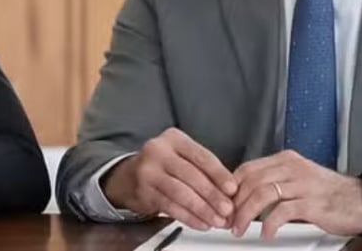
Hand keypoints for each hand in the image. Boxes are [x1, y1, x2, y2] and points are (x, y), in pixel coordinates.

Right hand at [102, 128, 236, 230]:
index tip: (232, 189)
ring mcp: (148, 171)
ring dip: (202, 209)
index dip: (219, 174)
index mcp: (174, 139)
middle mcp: (158, 151)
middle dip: (212, 195)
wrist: (129, 176)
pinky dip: (188, 217)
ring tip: (216, 220)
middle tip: (227, 209)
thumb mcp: (182, 157)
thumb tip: (229, 191)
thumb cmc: (164, 166)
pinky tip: (201, 223)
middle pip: (191, 175)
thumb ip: (203, 169)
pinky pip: (171, 207)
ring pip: (181, 193)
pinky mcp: (144, 191)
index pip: (201, 156)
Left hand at [231, 150, 361, 238]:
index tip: (224, 204)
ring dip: (246, 214)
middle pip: (251, 181)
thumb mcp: (298, 180)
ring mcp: (303, 184)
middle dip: (235, 203)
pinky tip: (266, 233)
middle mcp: (293, 168)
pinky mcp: (313, 203)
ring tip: (240, 229)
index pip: (248, 169)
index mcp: (286, 160)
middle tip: (228, 220)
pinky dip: (270, 223)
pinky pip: (283, 211)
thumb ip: (274, 182)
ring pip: (263, 195)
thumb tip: (245, 196)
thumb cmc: (328, 193)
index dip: (231, 188)